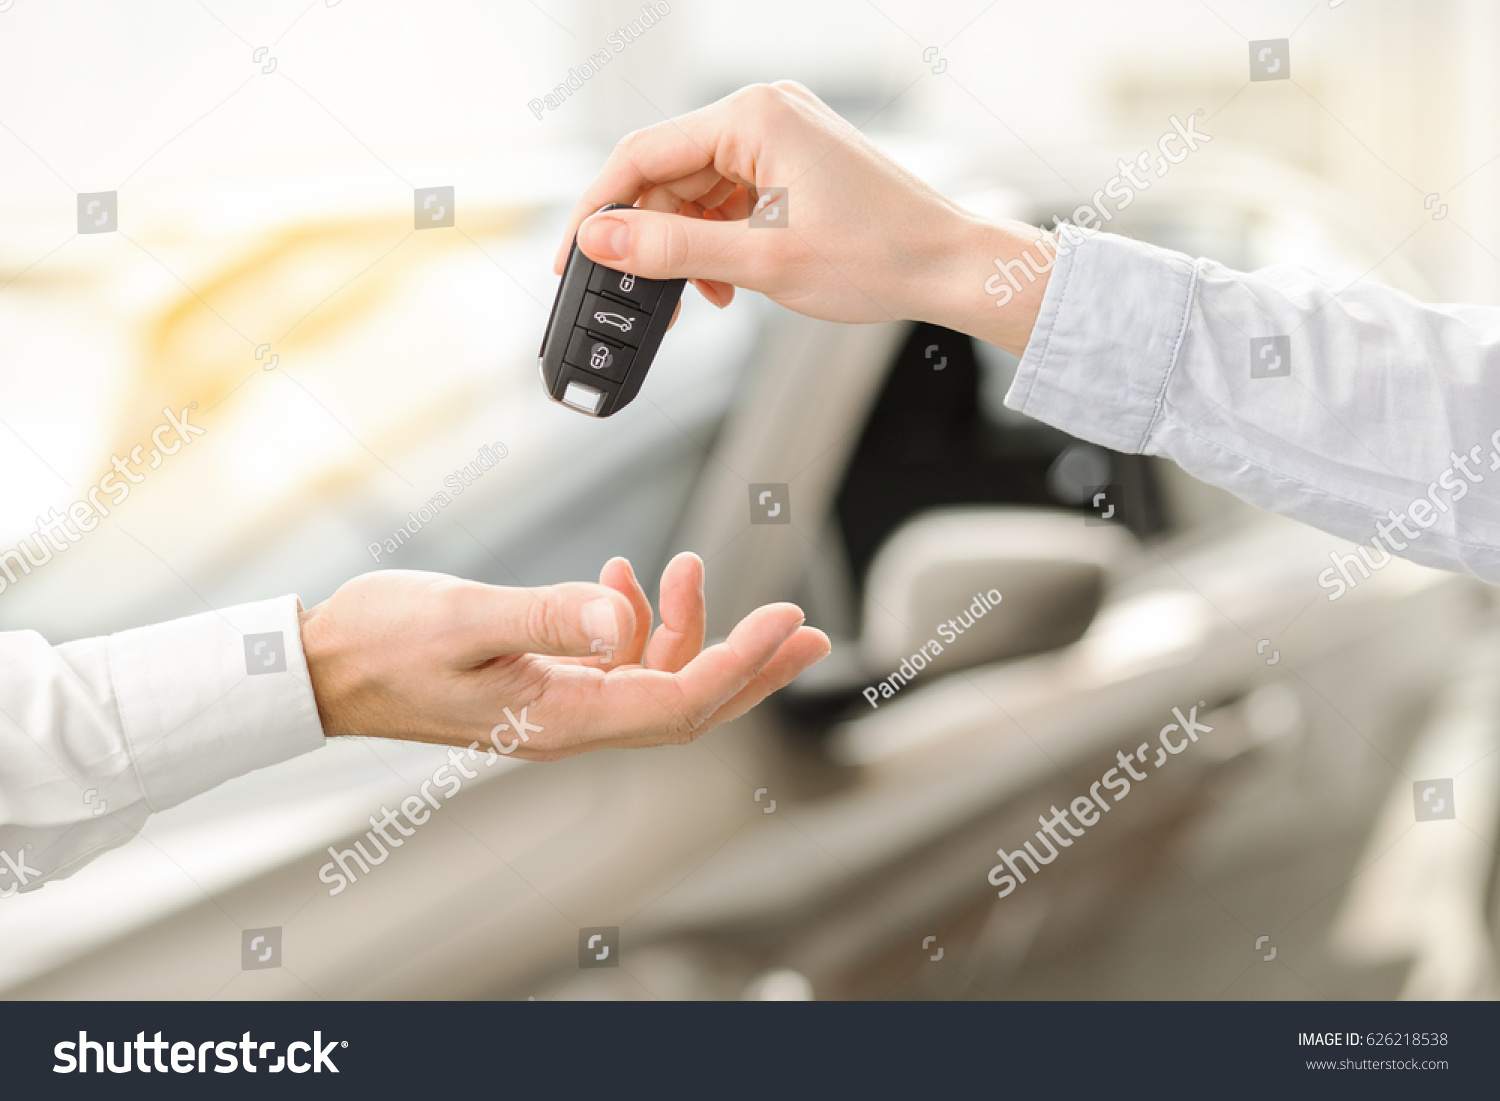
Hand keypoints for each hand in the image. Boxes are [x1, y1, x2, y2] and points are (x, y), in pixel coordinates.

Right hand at [298, 553, 829, 759]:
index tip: (788, 621)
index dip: (742, 664)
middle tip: (806, 630)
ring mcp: (557, 705)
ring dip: (687, 627)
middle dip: (751, 666)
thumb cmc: (380, 644)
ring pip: (653, 679)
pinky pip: (611, 662)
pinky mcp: (542, 683)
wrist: (321, 669)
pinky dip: (633, 620)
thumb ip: (546, 616)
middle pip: (687, 703)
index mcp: (561, 717)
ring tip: (690, 565)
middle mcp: (570, 722)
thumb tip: (623, 611)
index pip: (679, 703)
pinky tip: (619, 577)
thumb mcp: (463, 619)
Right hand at [554, 81, 1051, 354]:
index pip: (641, 155)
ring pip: (697, 191)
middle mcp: (764, 114)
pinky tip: (722, 282)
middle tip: (633, 291)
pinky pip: (730, 199)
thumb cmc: (880, 256)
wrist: (952, 269)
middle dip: (647, 236)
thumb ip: (672, 248)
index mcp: (754, 116)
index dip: (597, 211)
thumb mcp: (761, 261)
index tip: (572, 259)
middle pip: (666, 173)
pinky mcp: (794, 165)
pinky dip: (718, 241)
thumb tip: (601, 240)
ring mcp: (781, 137)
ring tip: (697, 297)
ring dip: (686, 246)